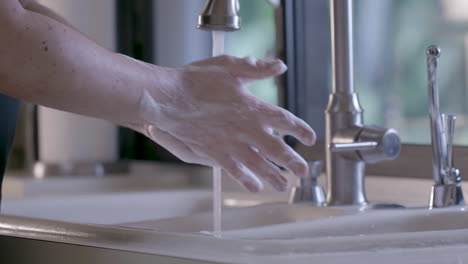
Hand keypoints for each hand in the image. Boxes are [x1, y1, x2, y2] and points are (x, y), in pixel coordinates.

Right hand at [130, 55, 315, 191]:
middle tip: (303, 171)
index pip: (285, 120)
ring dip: (273, 176)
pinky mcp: (216, 153)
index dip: (300, 130)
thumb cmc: (196, 80)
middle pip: (276, 149)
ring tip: (284, 186)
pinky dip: (246, 180)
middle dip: (292, 162)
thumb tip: (280, 66)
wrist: (169, 98)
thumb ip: (256, 68)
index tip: (310, 138)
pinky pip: (235, 171)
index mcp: (253, 108)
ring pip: (259, 164)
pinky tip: (254, 187)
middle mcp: (246, 129)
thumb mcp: (229, 66)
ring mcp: (231, 144)